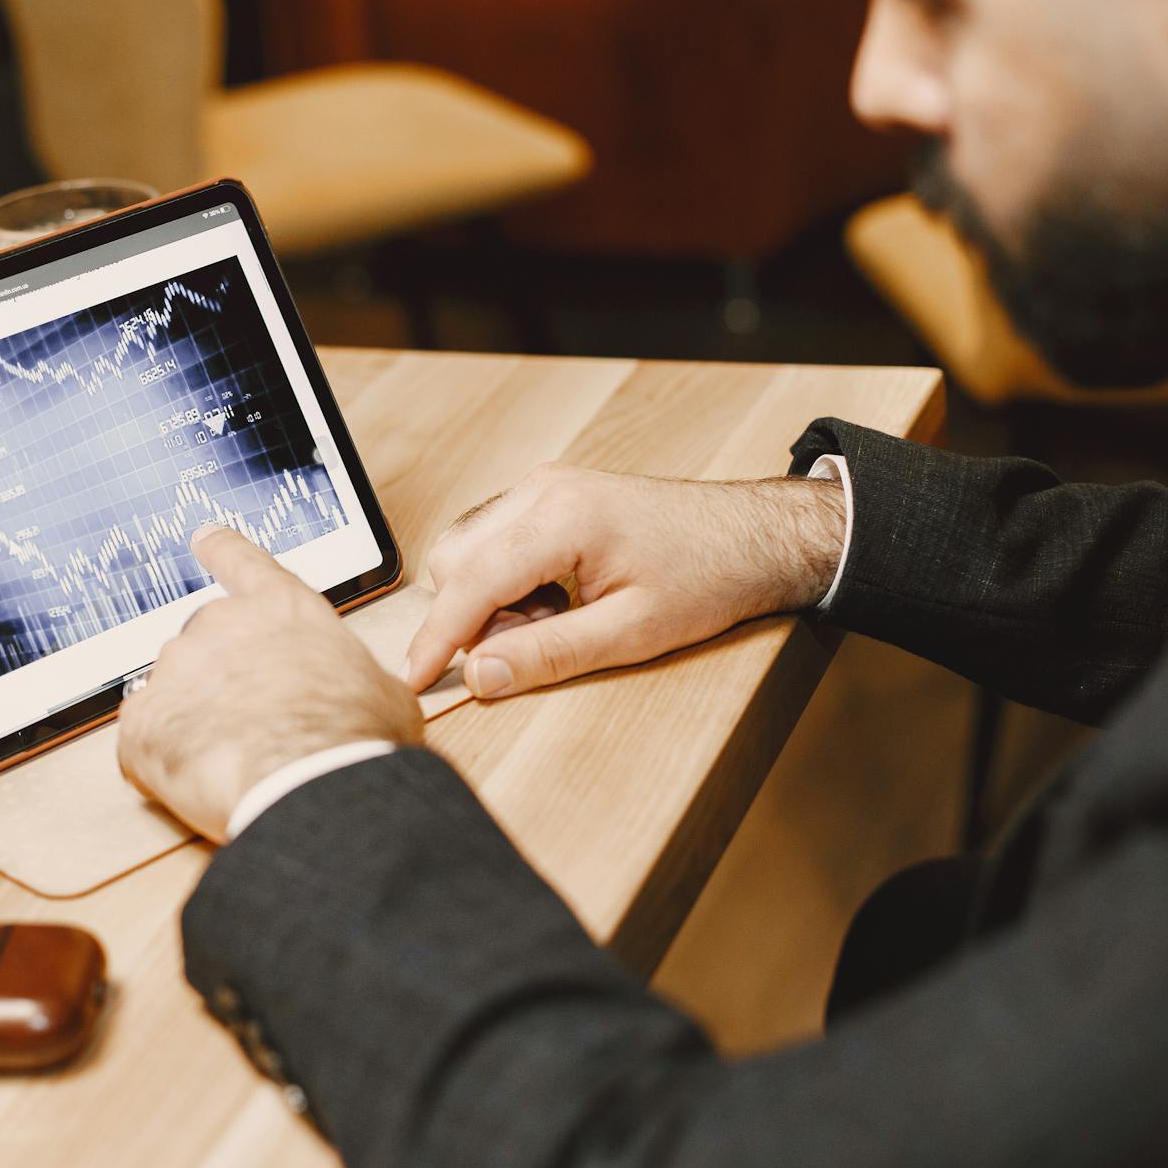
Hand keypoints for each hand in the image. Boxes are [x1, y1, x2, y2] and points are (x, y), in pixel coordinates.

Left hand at [118, 524, 422, 841]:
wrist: (313, 786)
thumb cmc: (355, 738)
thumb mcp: (382, 690)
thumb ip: (350, 676)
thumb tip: (356, 693)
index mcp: (282, 608)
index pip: (242, 561)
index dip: (221, 550)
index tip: (204, 539)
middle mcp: (221, 624)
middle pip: (207, 641)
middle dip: (222, 679)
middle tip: (255, 724)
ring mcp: (176, 668)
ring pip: (174, 690)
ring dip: (195, 720)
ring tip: (238, 761)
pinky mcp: (143, 720)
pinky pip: (144, 736)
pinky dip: (165, 759)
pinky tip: (202, 778)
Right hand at [404, 463, 846, 698]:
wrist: (753, 535)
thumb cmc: (707, 578)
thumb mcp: (632, 634)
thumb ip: (549, 655)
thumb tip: (480, 677)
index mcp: (562, 519)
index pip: (469, 582)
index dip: (437, 638)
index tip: (414, 680)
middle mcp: (541, 491)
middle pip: (455, 561)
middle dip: (475, 617)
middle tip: (534, 646)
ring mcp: (542, 487)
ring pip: (468, 550)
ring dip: (491, 600)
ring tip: (557, 621)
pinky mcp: (548, 495)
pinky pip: (493, 541)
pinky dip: (506, 581)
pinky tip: (556, 601)